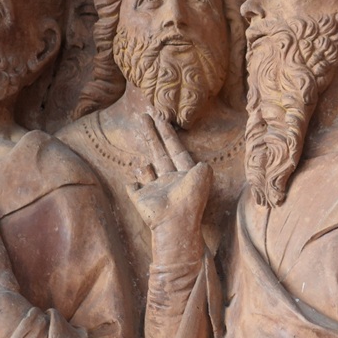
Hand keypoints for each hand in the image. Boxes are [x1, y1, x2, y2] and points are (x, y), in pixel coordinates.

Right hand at [127, 112, 211, 262]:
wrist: (175, 222)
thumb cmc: (191, 198)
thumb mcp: (203, 175)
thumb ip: (202, 165)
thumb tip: (200, 164)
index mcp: (184, 173)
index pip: (175, 148)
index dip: (168, 132)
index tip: (162, 116)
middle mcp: (170, 179)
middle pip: (159, 151)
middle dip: (151, 133)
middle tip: (143, 114)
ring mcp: (155, 189)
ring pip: (148, 169)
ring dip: (146, 159)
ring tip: (145, 149)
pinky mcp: (141, 199)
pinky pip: (134, 187)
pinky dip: (134, 181)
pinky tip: (135, 177)